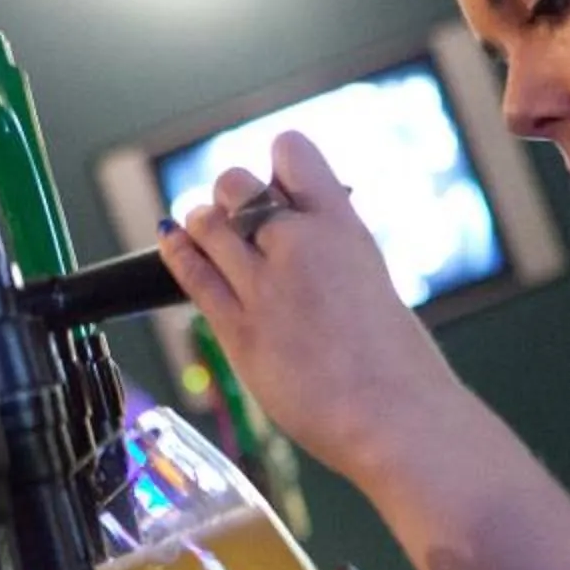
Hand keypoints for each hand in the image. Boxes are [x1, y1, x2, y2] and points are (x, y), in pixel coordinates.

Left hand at [157, 130, 469, 484]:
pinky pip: (192, 275)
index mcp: (342, 226)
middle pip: (236, 183)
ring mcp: (264, 287)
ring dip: (204, 223)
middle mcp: (299, 245)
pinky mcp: (239, 330)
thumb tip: (294, 240)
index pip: (291, 150)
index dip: (278, 166)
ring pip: (206, 222)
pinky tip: (172, 242)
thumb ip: (329, 253)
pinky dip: (177, 252)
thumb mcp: (371, 279)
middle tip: (240, 221)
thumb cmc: (397, 363)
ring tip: (208, 231)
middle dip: (233, 196)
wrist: (396, 419)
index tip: (278, 188)